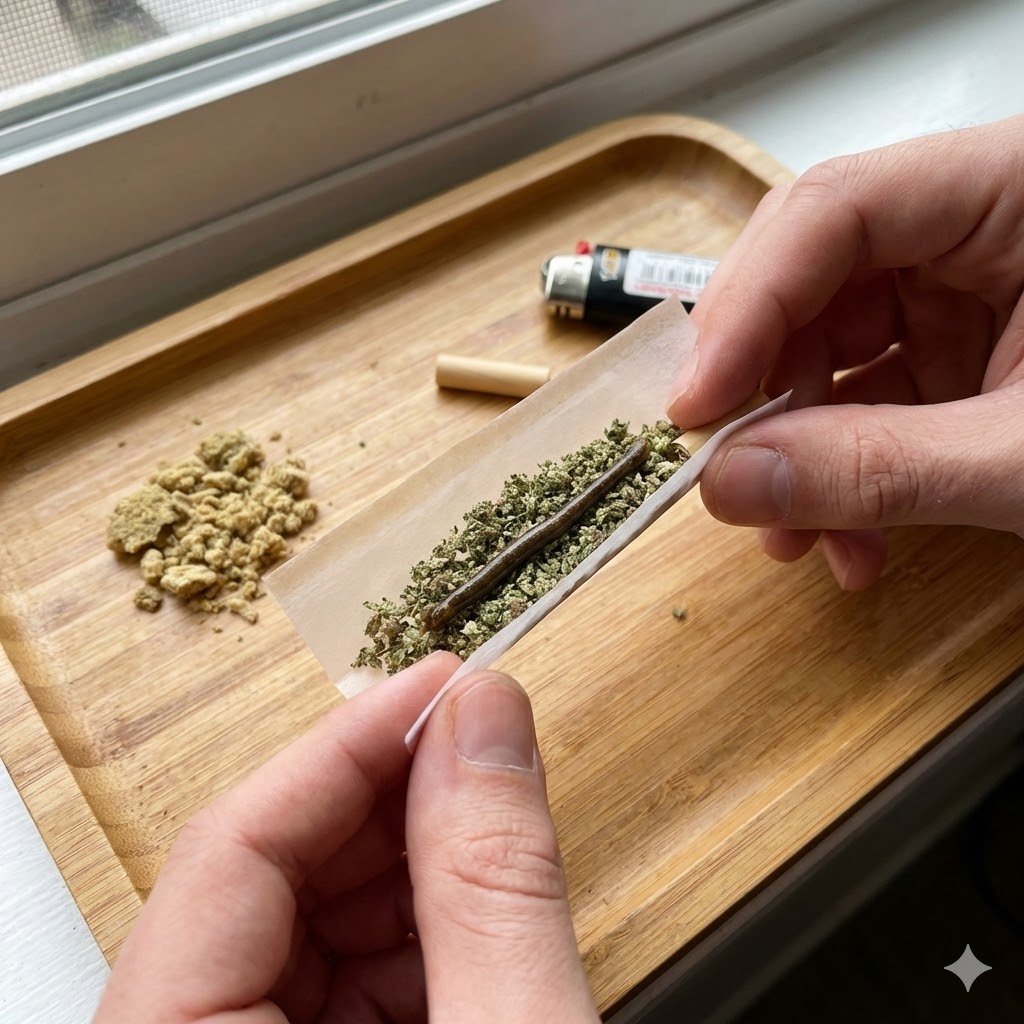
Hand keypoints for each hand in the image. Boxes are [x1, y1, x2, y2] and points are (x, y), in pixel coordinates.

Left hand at [94, 652, 597, 1022]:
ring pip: (303, 925)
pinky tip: (477, 918)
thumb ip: (493, 884)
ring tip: (494, 831)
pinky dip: (414, 936)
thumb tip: (486, 717)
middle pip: (263, 878)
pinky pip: (331, 983)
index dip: (347, 744)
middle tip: (482, 744)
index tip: (439, 684)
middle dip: (391, 800)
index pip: (230, 848)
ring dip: (411, 867)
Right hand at [668, 114, 1023, 588]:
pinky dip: (845, 470)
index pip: (835, 211)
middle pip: (814, 281)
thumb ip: (879, 468)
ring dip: (801, 455)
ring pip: (830, 350)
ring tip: (803, 538)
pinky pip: (867, 396)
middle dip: (766, 395)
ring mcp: (969, 289)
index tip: (695, 409)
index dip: (744, 309)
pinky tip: (850, 535)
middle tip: (729, 473)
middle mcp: (984, 224)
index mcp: (1023, 187)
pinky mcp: (966, 350)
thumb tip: (733, 482)